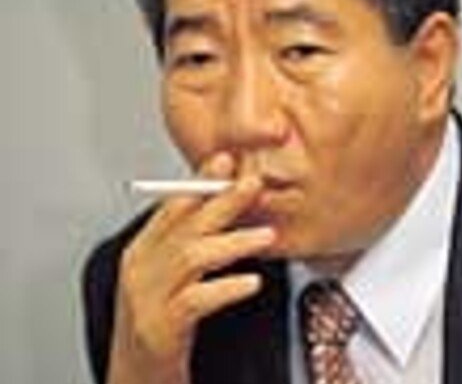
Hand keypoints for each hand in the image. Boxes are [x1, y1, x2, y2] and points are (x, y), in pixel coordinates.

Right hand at [107, 154, 274, 383]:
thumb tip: (229, 209)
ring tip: (266, 235)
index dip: (201, 180)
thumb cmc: (160, 326)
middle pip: (184, 225)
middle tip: (253, 184)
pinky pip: (196, 301)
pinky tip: (251, 282)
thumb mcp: (170, 279)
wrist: (136, 381)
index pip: (172, 206)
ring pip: (191, 257)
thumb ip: (192, 244)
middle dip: (222, 201)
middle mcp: (139, 270)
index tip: (227, 159)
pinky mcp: (159, 330)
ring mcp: (146, 300)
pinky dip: (226, 288)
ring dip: (233, 242)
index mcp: (141, 252)